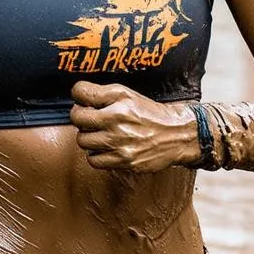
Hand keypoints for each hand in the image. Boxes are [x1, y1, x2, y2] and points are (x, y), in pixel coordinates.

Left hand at [69, 82, 198, 172]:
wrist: (177, 134)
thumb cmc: (150, 113)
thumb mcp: (127, 94)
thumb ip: (100, 93)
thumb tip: (77, 94)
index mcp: (118, 102)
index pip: (80, 93)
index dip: (80, 96)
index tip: (85, 101)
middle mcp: (117, 123)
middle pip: (77, 119)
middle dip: (82, 117)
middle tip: (92, 118)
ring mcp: (119, 144)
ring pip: (82, 141)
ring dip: (88, 136)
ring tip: (101, 133)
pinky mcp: (123, 161)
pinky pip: (93, 160)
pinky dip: (96, 154)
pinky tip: (106, 147)